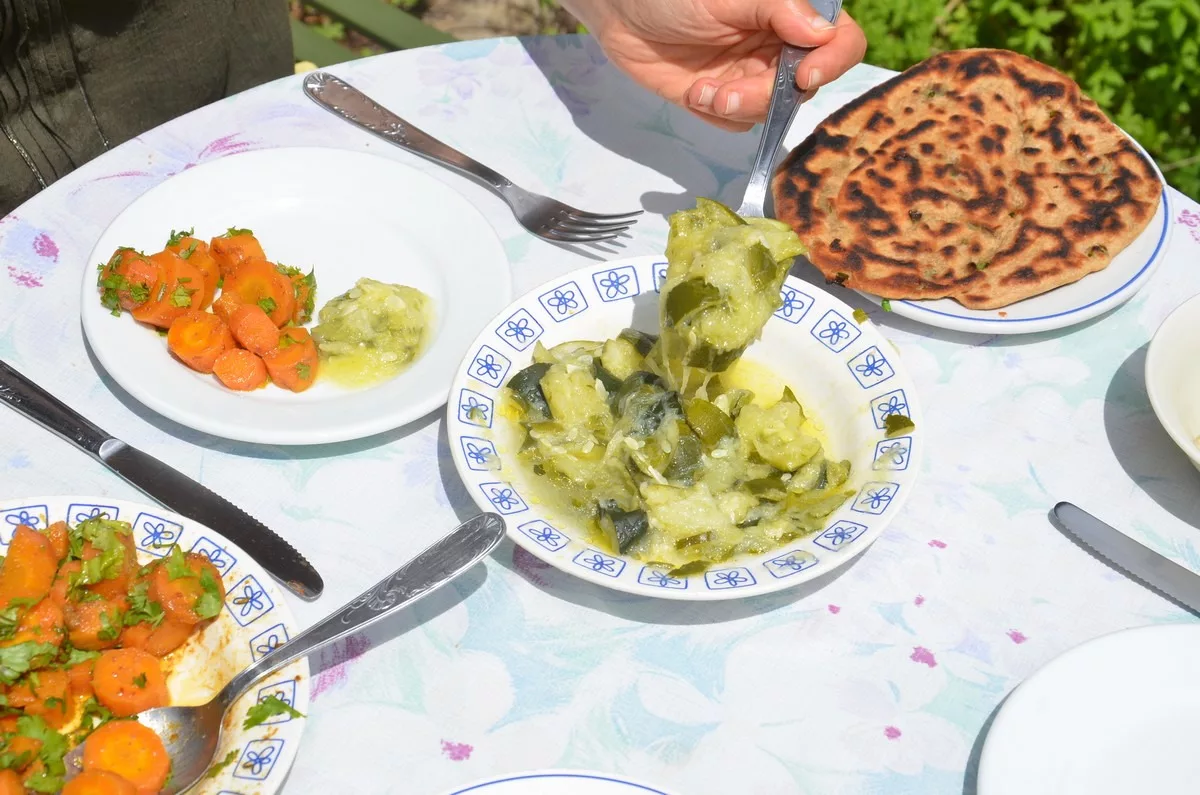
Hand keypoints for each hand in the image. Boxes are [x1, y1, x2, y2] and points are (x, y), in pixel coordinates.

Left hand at [562, 0, 866, 131]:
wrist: (618, 11)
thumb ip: (776, 9)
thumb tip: (822, 32)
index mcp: (789, 13)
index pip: (840, 40)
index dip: (832, 62)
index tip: (804, 77)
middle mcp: (779, 46)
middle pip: (804, 87)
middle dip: (766, 97)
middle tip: (727, 94)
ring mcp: (753, 75)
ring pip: (771, 111)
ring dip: (738, 107)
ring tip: (701, 91)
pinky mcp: (724, 99)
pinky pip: (738, 123)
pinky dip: (717, 114)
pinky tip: (693, 92)